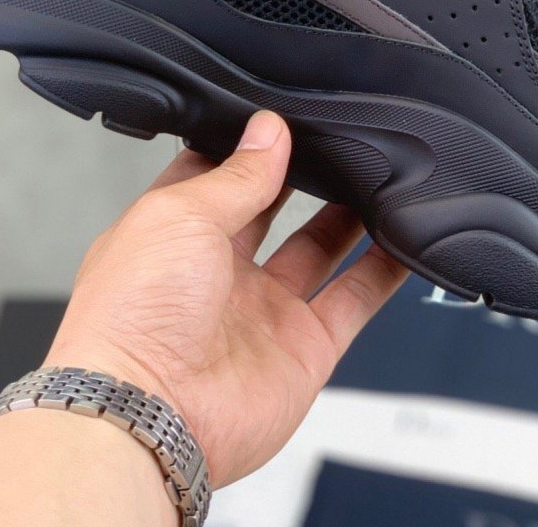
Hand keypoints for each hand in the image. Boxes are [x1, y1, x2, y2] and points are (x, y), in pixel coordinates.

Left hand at [44, 110, 408, 486]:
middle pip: (272, 209)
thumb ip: (237, 174)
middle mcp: (217, 272)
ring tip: (377, 174)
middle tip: (335, 142)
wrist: (149, 415)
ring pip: (319, 248)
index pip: (218, 177)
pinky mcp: (303, 348)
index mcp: (175, 233)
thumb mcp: (182, 214)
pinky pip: (354, 299)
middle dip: (301, 176)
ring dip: (349, 215)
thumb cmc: (133, 315)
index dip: (249, 148)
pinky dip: (383, 270)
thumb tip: (268, 132)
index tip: (283, 121)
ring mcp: (262, 311)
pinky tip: (404, 237)